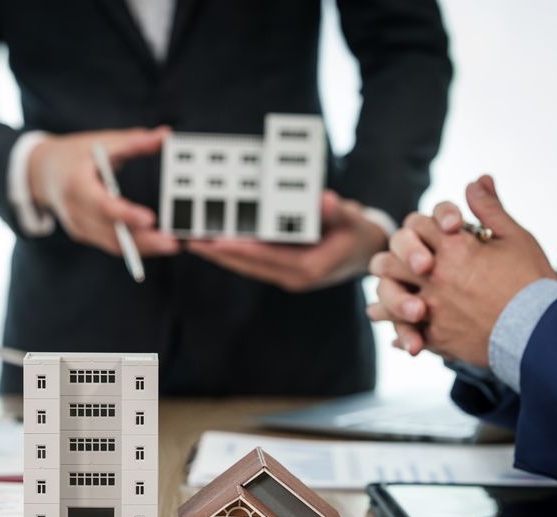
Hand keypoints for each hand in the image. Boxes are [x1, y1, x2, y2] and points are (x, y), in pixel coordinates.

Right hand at [29, 127, 180, 256]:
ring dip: (144, 248)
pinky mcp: (84, 234)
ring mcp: (78, 226)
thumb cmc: (74, 155)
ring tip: (171, 244)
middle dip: (144, 241)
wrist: (42, 173)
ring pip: (114, 244)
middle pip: (111, 233)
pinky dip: (135, 246)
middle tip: (172, 242)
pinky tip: (156, 244)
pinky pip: (112, 245)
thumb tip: (165, 135)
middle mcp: (75, 210)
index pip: (103, 205)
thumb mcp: (101, 142)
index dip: (126, 214)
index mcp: (76, 185)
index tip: (150, 219)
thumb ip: (134, 141)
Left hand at [186, 190, 387, 291]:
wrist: (366, 251)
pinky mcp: (280, 270)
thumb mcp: (352, 219)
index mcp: (310, 268)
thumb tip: (325, 199)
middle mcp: (294, 277)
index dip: (241, 250)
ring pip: (246, 266)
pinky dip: (232, 252)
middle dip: (219, 254)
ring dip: (219, 255)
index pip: (268, 259)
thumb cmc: (358, 232)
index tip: (216, 241)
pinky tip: (212, 242)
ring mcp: (286, 276)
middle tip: (190, 240)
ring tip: (192, 241)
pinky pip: (251, 262)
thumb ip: (337, 211)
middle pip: (249, 265)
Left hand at [367, 175, 556, 365]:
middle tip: (401, 264)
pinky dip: (400, 334)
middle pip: (388, 261)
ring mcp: (431, 308)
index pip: (416, 224)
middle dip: (392, 259)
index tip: (431, 234)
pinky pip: (403, 334)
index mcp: (453, 248)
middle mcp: (435, 276)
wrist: (543, 331)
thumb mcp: (516, 238)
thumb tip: (476, 181)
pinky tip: (399, 336)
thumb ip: (490, 209)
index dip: (420, 226)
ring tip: (387, 299)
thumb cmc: (532, 282)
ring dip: (386, 297)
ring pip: (387, 298)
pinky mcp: (434, 337)